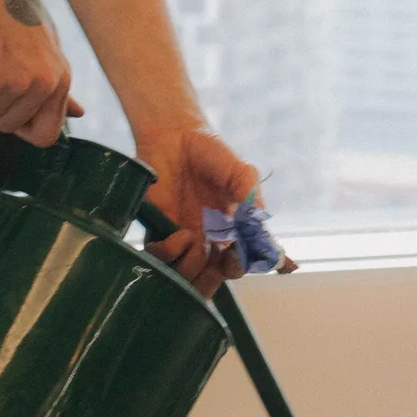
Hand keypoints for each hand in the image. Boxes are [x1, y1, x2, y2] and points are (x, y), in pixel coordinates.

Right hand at [0, 0, 77, 146]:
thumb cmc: (17, 18)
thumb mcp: (50, 52)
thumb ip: (59, 87)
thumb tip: (79, 113)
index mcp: (62, 80)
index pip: (47, 135)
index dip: (24, 129)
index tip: (12, 112)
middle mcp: (45, 84)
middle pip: (11, 128)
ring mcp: (18, 83)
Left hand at [132, 119, 283, 296]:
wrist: (175, 135)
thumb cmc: (211, 152)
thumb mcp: (240, 173)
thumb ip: (251, 199)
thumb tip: (257, 229)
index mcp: (232, 230)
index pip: (239, 264)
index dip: (239, 266)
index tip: (236, 253)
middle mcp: (208, 239)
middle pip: (211, 280)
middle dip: (212, 280)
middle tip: (214, 262)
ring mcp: (183, 238)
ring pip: (184, 275)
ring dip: (191, 267)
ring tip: (195, 240)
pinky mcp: (159, 231)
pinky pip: (160, 258)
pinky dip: (170, 253)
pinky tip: (180, 234)